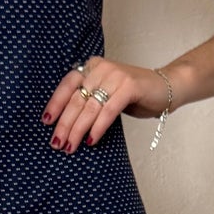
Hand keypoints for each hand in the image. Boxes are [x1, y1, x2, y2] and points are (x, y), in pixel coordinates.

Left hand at [42, 57, 170, 152]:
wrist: (167, 88)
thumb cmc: (134, 95)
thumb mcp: (107, 94)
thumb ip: (89, 101)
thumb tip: (65, 125)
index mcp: (92, 66)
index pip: (67, 85)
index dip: (55, 104)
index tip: (46, 122)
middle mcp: (101, 68)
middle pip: (76, 99)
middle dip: (65, 124)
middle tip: (57, 143)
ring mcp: (116, 76)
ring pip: (90, 107)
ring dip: (78, 129)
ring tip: (70, 146)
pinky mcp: (130, 86)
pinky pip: (108, 111)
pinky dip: (98, 127)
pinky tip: (91, 140)